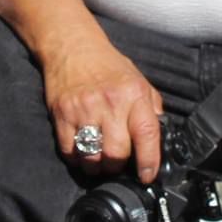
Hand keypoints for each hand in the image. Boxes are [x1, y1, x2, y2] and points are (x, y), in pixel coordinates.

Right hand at [43, 30, 163, 181]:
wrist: (72, 46)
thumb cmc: (107, 66)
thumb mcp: (138, 81)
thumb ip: (151, 109)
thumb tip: (160, 140)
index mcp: (133, 94)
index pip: (147, 134)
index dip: (149, 161)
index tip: (147, 175)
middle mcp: (109, 103)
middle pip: (116, 153)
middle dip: (118, 166)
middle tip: (118, 163)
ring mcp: (83, 109)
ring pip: (92, 158)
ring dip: (96, 167)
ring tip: (99, 160)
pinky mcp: (61, 114)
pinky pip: (69, 151)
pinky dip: (77, 159)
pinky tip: (82, 152)